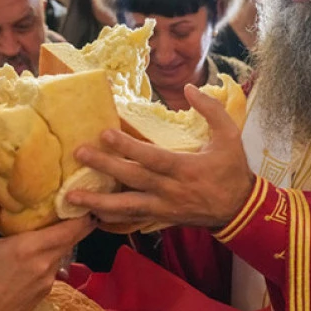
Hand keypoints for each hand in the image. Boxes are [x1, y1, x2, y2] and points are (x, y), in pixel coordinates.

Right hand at [0, 196, 94, 310]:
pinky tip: (43, 253)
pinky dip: (54, 256)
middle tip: (83, 209)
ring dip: (65, 240)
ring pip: (64, 253)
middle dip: (80, 225)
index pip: (69, 229)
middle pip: (72, 240)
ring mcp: (49, 278)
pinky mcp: (47, 290)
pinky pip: (56, 267)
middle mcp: (46, 262)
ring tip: (61, 227)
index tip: (86, 204)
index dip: (82, 217)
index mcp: (32, 247)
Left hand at [66, 84, 254, 228]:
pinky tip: (90, 216)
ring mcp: (163, 208)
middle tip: (79, 154)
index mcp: (185, 169)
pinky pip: (131, 222)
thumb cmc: (232, 170)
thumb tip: (189, 88)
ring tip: (71, 196)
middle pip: (132, 179)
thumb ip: (211, 110)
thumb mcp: (230, 136)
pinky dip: (110, 220)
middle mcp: (170, 190)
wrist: (239, 209)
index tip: (105, 134)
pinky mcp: (160, 219)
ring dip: (98, 202)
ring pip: (126, 207)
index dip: (127, 147)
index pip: (151, 157)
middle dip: (104, 167)